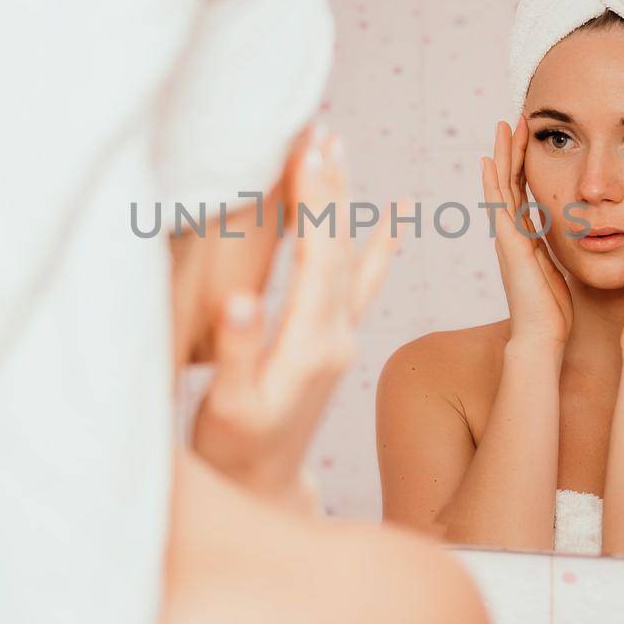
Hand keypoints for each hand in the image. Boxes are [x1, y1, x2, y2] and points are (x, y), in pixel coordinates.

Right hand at [191, 123, 400, 511]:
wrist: (264, 492)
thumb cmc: (234, 453)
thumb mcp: (229, 410)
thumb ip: (238, 356)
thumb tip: (243, 301)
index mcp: (310, 344)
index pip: (319, 255)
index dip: (314, 200)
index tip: (309, 148)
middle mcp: (336, 336)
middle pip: (339, 246)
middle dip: (330, 186)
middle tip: (322, 131)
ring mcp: (340, 338)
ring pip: (350, 257)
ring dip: (344, 203)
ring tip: (340, 152)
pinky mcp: (334, 344)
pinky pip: (363, 286)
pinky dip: (377, 248)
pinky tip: (394, 221)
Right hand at [481, 116, 572, 347]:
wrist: (542, 337)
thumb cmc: (553, 311)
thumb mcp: (561, 269)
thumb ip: (559, 249)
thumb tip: (574, 232)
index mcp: (526, 237)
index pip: (524, 190)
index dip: (525, 162)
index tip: (530, 136)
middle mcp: (512, 233)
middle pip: (509, 181)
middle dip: (511, 150)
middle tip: (514, 118)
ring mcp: (506, 238)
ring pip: (501, 186)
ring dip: (501, 155)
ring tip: (503, 126)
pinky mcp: (507, 244)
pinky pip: (498, 206)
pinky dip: (492, 182)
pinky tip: (488, 161)